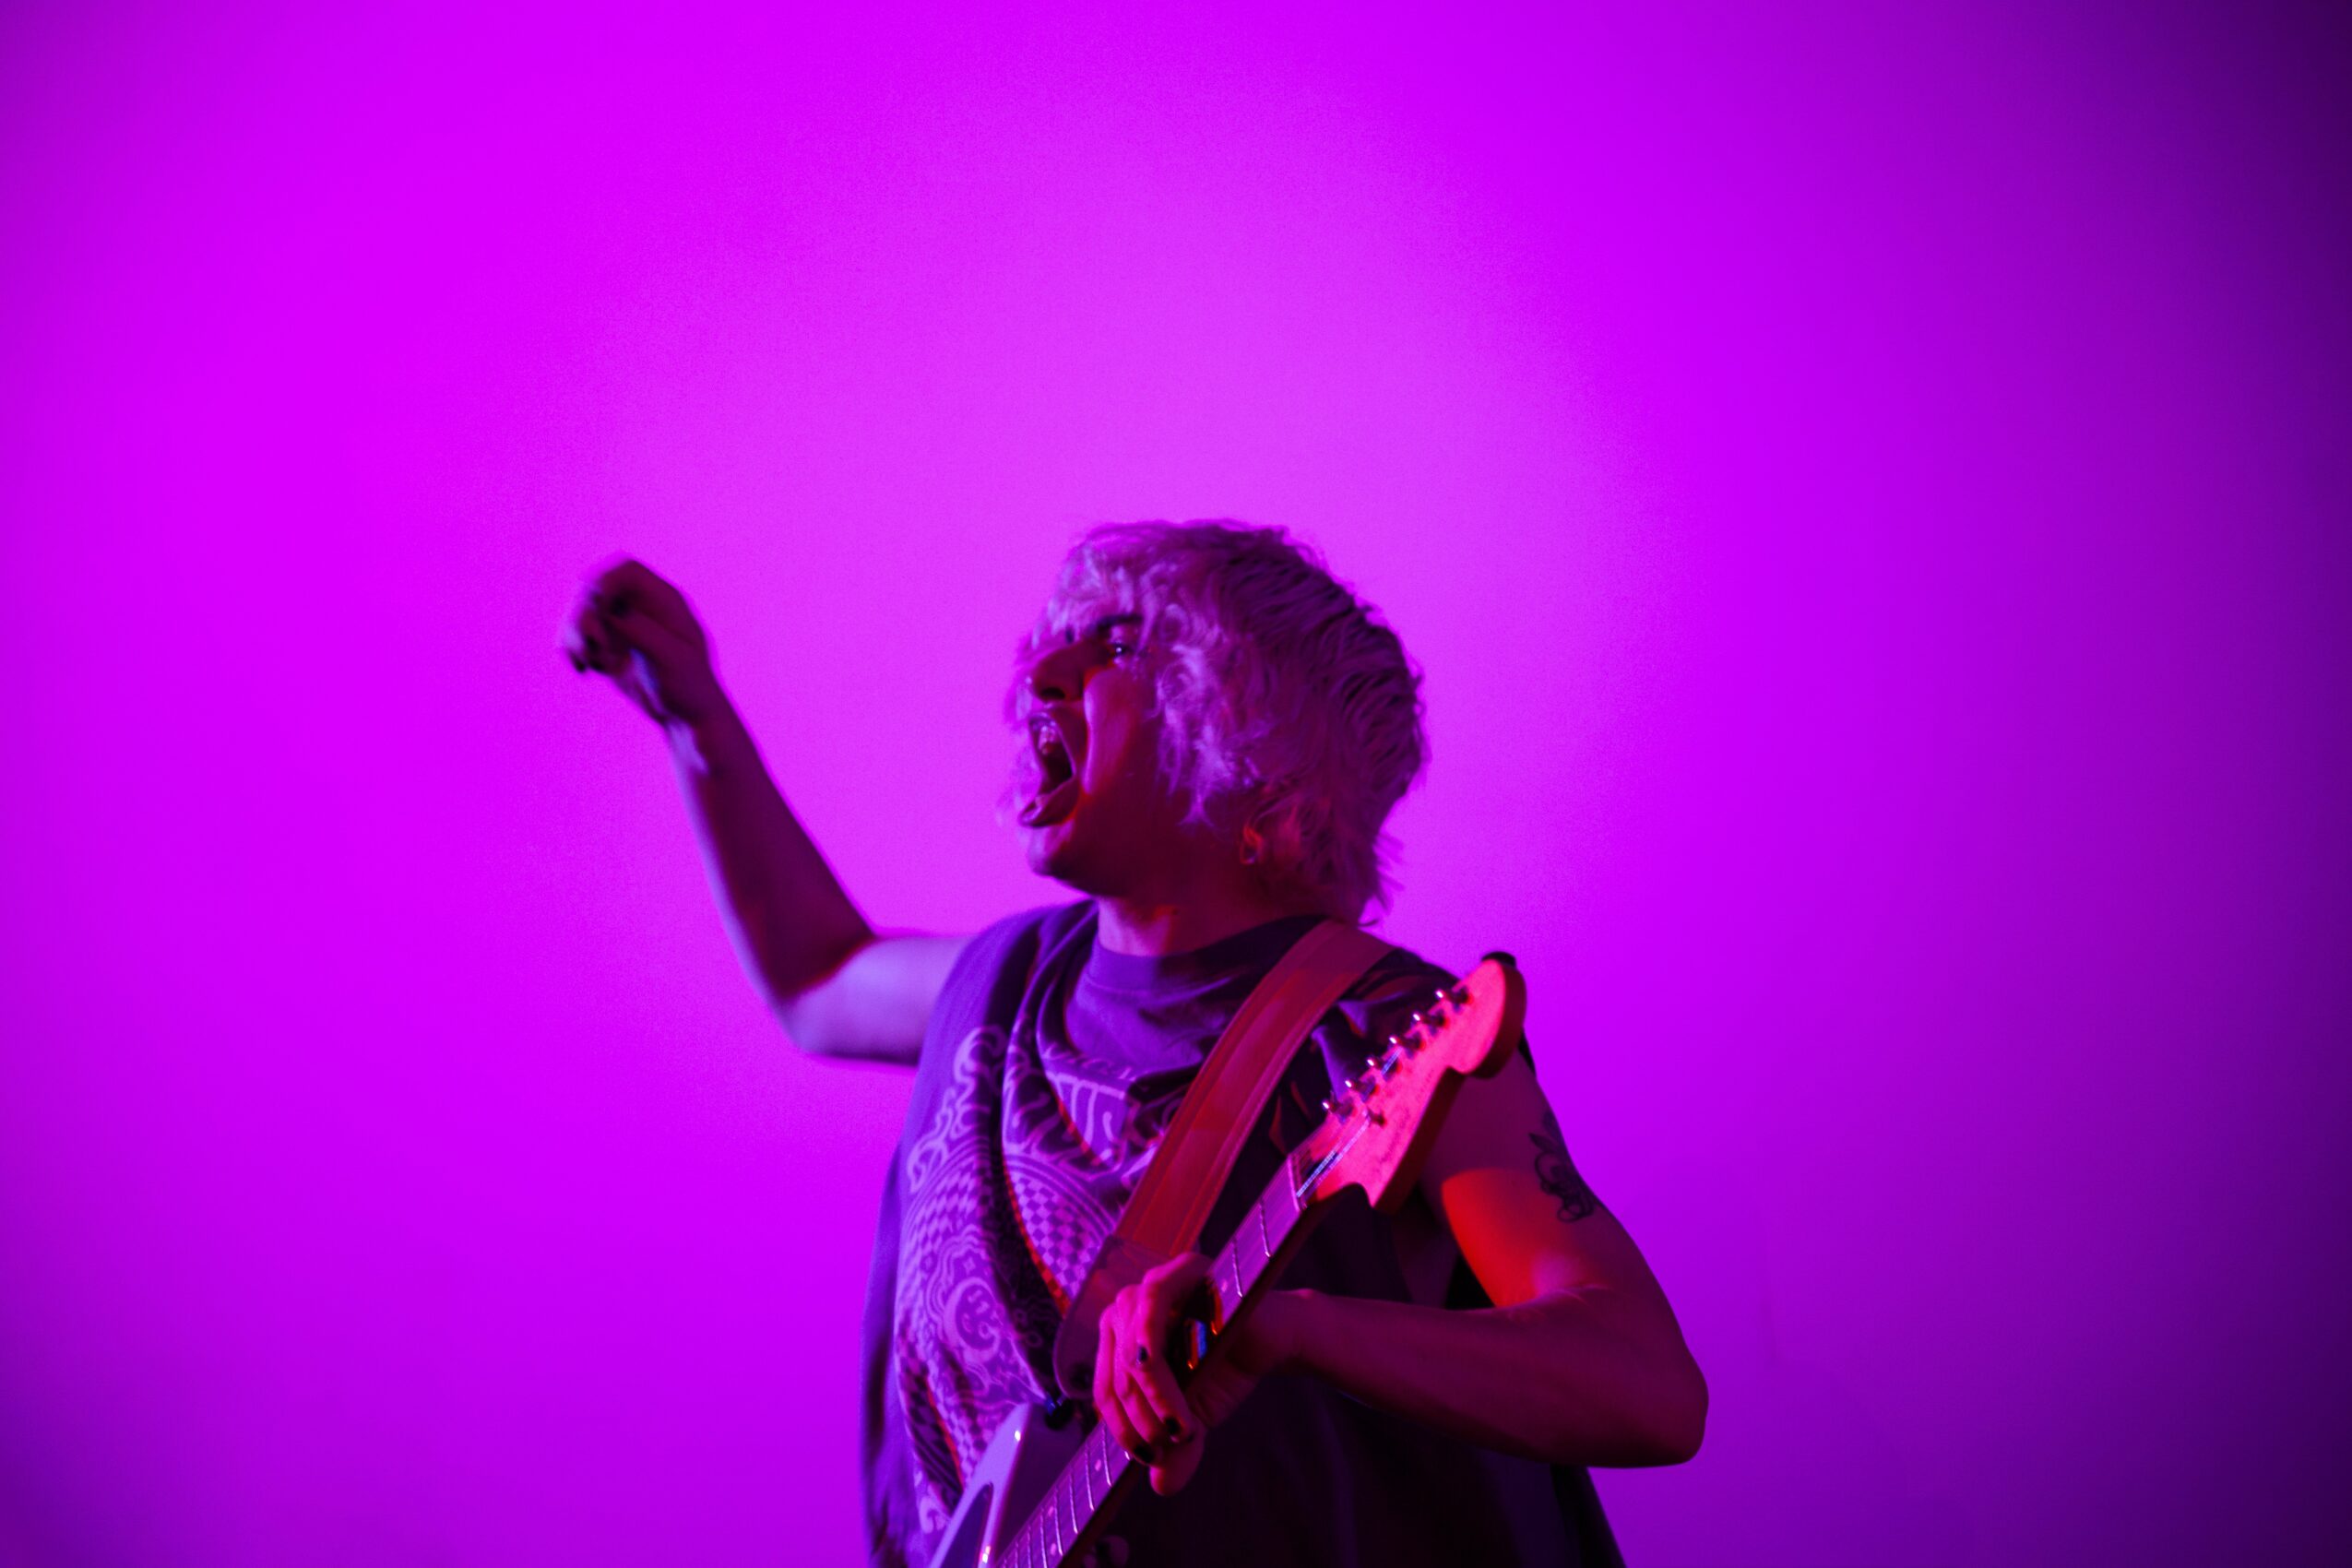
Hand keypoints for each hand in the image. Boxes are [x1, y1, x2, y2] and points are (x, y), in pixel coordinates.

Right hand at [561, 557, 725, 730]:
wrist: (688, 717)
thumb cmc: (690, 687)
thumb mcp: (672, 659)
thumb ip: (642, 632)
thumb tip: (609, 614)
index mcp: (664, 601)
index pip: (627, 570)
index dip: (606, 582)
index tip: (599, 613)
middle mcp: (641, 607)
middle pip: (594, 587)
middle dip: (583, 615)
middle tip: (593, 647)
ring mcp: (622, 625)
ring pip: (580, 612)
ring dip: (574, 636)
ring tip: (590, 664)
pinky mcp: (608, 645)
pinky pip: (576, 636)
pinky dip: (572, 649)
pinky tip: (584, 670)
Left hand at [1090, 1255, 1304, 1495]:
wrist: (1275, 1337)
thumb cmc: (1226, 1368)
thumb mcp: (1193, 1416)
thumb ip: (1174, 1448)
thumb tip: (1162, 1487)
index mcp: (1118, 1337)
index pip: (1105, 1388)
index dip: (1121, 1428)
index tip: (1150, 1458)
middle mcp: (1125, 1308)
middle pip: (1116, 1378)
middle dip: (1142, 1423)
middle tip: (1173, 1448)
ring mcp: (1148, 1287)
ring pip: (1132, 1360)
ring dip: (1153, 1406)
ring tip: (1182, 1432)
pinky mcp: (1175, 1273)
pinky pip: (1152, 1327)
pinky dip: (1161, 1379)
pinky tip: (1180, 1411)